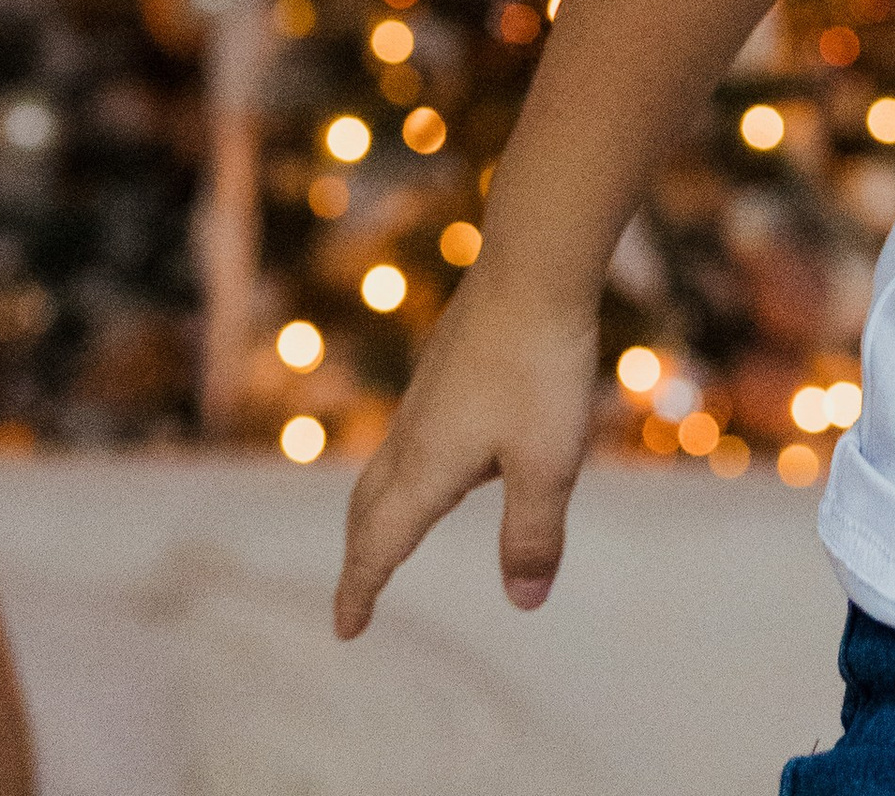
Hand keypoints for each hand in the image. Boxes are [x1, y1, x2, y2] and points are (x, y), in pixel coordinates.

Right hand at [334, 275, 597, 636]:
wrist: (534, 265)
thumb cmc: (540, 366)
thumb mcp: (548, 463)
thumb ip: (533, 534)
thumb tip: (524, 600)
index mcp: (426, 466)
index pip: (379, 544)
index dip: (360, 589)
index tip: (345, 629)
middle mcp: (413, 433)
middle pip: (367, 507)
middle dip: (360, 555)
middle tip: (355, 593)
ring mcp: (426, 394)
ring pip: (385, 467)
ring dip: (378, 512)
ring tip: (391, 536)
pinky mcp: (446, 366)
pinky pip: (410, 436)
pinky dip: (405, 472)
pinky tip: (446, 459)